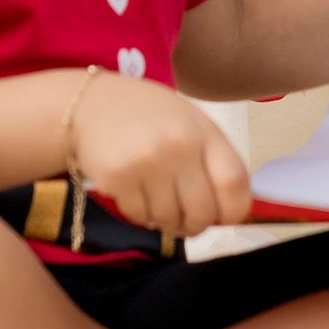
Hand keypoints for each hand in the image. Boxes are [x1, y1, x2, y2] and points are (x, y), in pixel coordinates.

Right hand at [68, 70, 251, 238]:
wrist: (94, 103)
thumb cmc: (150, 117)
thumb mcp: (191, 124)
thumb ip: (212, 161)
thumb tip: (229, 213)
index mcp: (204, 131)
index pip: (234, 183)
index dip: (234, 210)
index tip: (225, 217)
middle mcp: (179, 146)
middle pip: (203, 212)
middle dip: (197, 225)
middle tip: (187, 221)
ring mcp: (147, 162)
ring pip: (170, 220)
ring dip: (167, 221)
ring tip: (159, 200)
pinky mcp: (117, 178)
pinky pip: (140, 216)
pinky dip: (142, 214)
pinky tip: (137, 192)